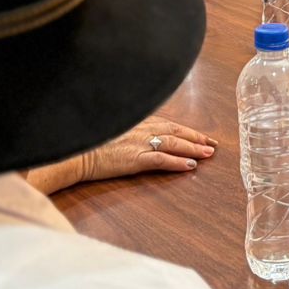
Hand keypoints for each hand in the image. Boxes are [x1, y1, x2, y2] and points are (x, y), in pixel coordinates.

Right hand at [77, 116, 216, 184]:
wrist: (76, 153)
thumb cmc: (92, 144)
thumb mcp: (116, 132)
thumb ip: (133, 132)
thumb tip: (148, 138)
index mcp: (138, 123)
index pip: (169, 124)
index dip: (188, 130)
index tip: (202, 135)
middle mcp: (142, 130)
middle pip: (176, 131)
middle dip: (196, 138)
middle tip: (212, 145)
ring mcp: (139, 144)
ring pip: (174, 143)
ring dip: (193, 148)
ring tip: (208, 154)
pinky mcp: (135, 159)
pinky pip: (162, 160)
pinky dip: (178, 162)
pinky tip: (190, 166)